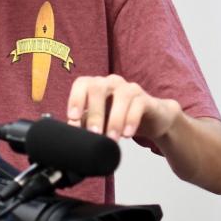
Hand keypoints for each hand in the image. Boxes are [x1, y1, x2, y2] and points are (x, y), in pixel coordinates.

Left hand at [67, 74, 181, 141]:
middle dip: (95, 112)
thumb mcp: (99, 121)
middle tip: (94, 134)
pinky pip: (138, 104)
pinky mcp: (145, 98)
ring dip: (115, 119)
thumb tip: (70, 134)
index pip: (81, 83)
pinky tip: (127, 134)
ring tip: (112, 139)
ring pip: (121, 96)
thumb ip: (84, 124)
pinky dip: (131, 120)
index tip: (73, 119)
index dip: (75, 99)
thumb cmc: (117, 117)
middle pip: (98, 88)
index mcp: (95, 85)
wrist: (150, 119)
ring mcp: (128, 88)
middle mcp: (110, 82)